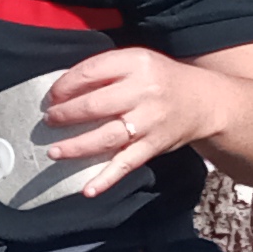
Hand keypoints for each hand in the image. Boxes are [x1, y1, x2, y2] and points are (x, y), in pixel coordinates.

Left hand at [36, 46, 230, 192]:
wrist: (203, 102)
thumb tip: (63, 89)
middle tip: (49, 121)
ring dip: (76, 147)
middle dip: (66, 115)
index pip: (91, 72)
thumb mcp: (136, 62)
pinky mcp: (154, 146)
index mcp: (136, 63)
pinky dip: (106, 179)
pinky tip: (87, 189)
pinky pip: (126, 164)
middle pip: (95, 105)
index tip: (51, 96)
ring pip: (106, 137)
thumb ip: (105, 70)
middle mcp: (144, 92)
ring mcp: (149, 122)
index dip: (66, 85)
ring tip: (55, 152)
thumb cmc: (159, 79)